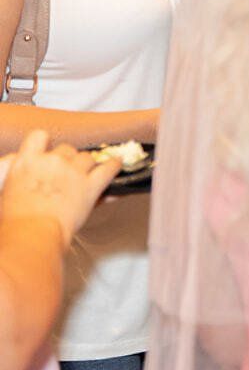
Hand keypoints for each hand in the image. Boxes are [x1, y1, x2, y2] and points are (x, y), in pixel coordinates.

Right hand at [0, 131, 117, 250]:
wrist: (32, 233)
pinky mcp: (91, 185)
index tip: (48, 150)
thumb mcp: (7, 192)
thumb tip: (18, 172)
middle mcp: (52, 162)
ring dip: (87, 164)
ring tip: (86, 174)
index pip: (39, 136)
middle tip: (65, 173)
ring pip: (86, 157)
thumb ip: (19, 177)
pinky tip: (116, 164)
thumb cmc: (16, 221)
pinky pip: (109, 168)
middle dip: (67, 159)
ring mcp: (73, 172)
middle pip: (66, 148)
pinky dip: (114, 166)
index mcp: (27, 162)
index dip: (46, 143)